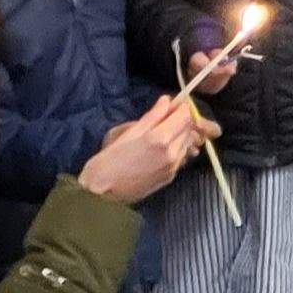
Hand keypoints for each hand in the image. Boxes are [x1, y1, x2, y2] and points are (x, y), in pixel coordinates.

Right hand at [78, 94, 210, 202]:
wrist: (103, 192)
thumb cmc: (110, 159)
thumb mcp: (129, 133)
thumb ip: (153, 116)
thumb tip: (167, 100)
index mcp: (161, 138)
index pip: (185, 116)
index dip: (181, 108)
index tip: (173, 106)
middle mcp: (173, 152)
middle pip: (189, 129)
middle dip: (181, 121)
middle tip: (165, 119)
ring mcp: (174, 166)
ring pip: (187, 143)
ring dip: (180, 136)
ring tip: (161, 135)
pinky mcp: (171, 177)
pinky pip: (181, 157)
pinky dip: (176, 150)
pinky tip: (160, 150)